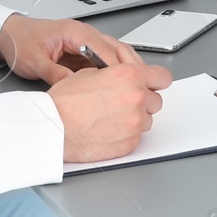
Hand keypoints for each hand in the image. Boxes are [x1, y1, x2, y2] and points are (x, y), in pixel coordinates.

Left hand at [0, 14, 143, 84]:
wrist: (10, 34)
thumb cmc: (20, 42)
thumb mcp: (34, 62)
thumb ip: (54, 74)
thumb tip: (73, 88)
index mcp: (74, 32)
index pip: (104, 50)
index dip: (118, 69)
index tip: (129, 85)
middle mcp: (84, 33)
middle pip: (117, 48)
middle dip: (132, 68)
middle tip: (144, 86)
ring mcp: (86, 40)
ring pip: (116, 51)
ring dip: (128, 68)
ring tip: (140, 86)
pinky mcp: (83, 48)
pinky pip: (106, 58)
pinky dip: (117, 69)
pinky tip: (121, 83)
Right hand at [47, 63, 173, 161]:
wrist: (53, 128)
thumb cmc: (64, 102)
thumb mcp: (89, 72)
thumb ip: (116, 75)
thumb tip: (124, 78)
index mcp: (129, 76)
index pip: (162, 77)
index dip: (156, 80)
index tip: (153, 84)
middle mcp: (137, 98)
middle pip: (156, 100)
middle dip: (143, 101)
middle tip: (123, 102)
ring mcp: (135, 123)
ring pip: (147, 120)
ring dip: (135, 118)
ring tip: (111, 117)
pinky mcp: (130, 143)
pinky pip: (136, 137)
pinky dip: (126, 134)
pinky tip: (107, 129)